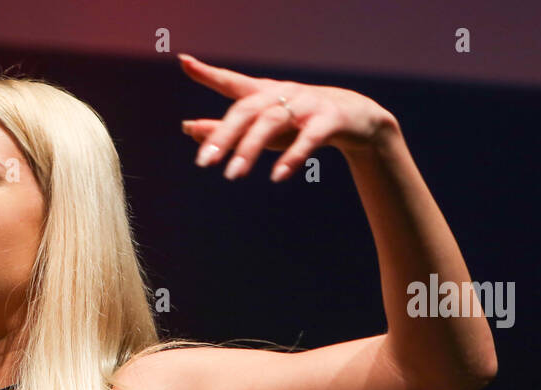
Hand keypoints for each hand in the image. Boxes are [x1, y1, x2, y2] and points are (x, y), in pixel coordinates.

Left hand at [177, 53, 398, 181]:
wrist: (356, 119)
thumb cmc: (298, 123)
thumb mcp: (261, 128)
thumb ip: (225, 130)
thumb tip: (187, 128)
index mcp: (263, 93)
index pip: (231, 82)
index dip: (208, 72)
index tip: (184, 61)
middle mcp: (282, 94)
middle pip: (246, 110)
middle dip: (224, 135)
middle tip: (203, 163)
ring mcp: (306, 104)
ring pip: (272, 122)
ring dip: (250, 149)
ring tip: (232, 175)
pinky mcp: (330, 119)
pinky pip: (309, 138)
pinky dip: (293, 157)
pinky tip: (277, 176)